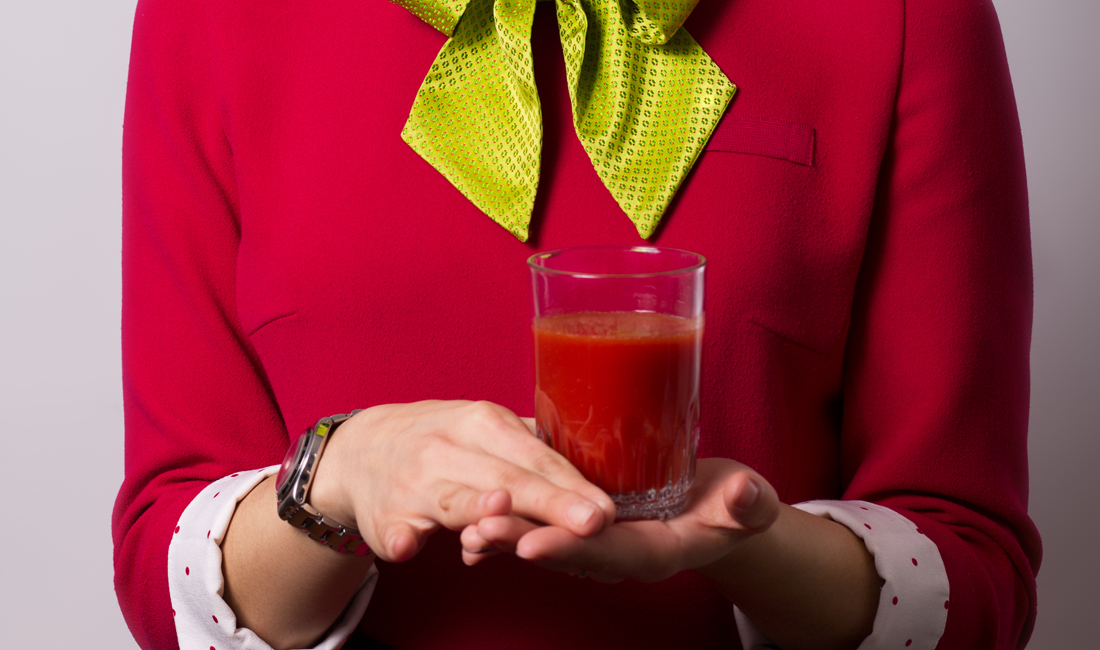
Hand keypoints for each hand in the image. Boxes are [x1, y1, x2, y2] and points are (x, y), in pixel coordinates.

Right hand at [308, 401, 616, 562]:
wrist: (360, 451)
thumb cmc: (440, 440)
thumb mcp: (485, 426)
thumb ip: (534, 444)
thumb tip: (599, 457)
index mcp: (481, 422)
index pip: (535, 456)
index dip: (572, 483)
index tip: (607, 508)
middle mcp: (447, 448)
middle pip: (505, 479)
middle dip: (549, 503)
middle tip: (592, 524)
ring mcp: (412, 484)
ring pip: (452, 501)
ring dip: (477, 509)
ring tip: (502, 517)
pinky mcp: (384, 518)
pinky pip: (393, 530)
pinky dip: (401, 538)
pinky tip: (409, 547)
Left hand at [460, 458, 778, 581]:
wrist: (717, 512)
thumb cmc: (732, 507)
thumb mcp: (747, 504)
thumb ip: (747, 503)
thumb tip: (745, 493)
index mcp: (654, 552)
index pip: (608, 554)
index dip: (571, 549)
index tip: (535, 544)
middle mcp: (618, 553)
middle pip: (565, 550)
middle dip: (522, 540)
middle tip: (481, 529)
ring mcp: (597, 542)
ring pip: (546, 539)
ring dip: (506, 533)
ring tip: (467, 523)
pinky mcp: (582, 522)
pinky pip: (540, 527)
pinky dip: (508, 525)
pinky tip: (472, 521)